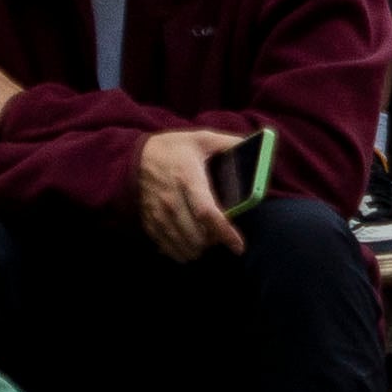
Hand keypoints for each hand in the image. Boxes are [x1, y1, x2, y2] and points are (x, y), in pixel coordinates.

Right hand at [135, 127, 250, 260]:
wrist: (134, 157)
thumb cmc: (173, 149)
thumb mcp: (202, 139)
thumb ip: (230, 144)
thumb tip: (257, 147)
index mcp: (188, 178)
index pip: (207, 213)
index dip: (225, 233)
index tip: (239, 246)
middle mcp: (171, 200)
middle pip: (196, 236)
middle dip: (214, 242)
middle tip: (221, 236)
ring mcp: (158, 214)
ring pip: (183, 245)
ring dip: (199, 249)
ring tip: (207, 240)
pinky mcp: (149, 222)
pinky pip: (167, 247)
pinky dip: (181, 252)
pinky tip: (189, 245)